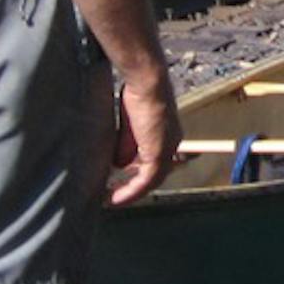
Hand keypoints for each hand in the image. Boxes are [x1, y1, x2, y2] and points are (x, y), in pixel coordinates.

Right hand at [108, 74, 181, 206]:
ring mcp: (167, 150)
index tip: (120, 180)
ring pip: (150, 181)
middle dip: (133, 186)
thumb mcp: (129, 125)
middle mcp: (171, 144)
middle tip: (113, 195)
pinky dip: (130, 192)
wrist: (146, 83)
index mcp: (167, 135)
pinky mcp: (159, 154)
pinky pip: (145, 181)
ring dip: (130, 192)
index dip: (137, 173)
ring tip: (111, 200)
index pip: (154, 161)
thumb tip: (119, 165)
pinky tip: (115, 198)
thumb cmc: (137, 94)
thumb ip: (126, 146)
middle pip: (153, 173)